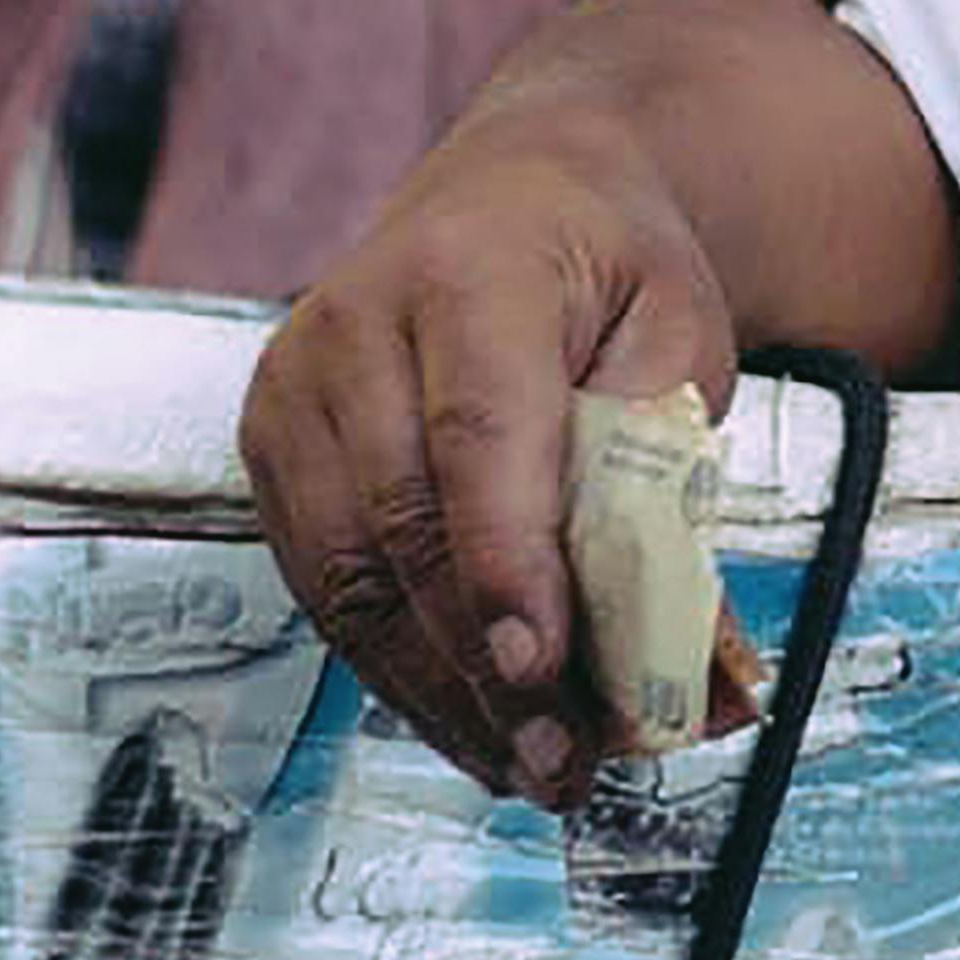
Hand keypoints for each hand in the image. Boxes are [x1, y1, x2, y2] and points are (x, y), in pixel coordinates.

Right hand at [239, 107, 738, 807]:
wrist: (516, 193)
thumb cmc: (606, 265)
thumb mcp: (679, 333)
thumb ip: (668, 477)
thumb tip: (689, 659)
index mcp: (468, 271)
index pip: (476, 435)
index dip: (505, 564)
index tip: (542, 669)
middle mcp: (355, 325)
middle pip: (404, 526)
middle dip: (484, 666)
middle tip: (564, 761)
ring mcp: (295, 387)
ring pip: (351, 579)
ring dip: (441, 694)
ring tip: (529, 767)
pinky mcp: (270, 445)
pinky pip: (325, 587)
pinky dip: (399, 670)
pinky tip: (469, 722)